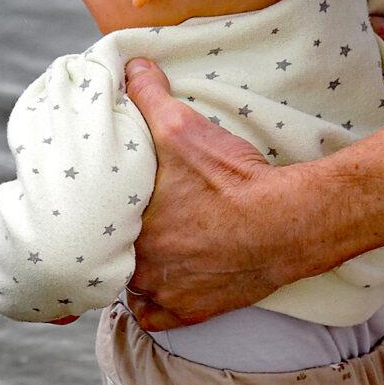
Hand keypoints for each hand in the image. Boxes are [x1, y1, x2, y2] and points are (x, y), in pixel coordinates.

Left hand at [123, 59, 298, 328]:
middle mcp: (139, 269)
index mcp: (127, 228)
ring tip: (151, 248)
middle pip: (114, 255)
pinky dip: (158, 303)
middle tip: (135, 220)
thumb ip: (149, 96)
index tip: (112, 201)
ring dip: (138, 271)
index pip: (95, 224)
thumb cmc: (232, 179)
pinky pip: (157, 317)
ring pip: (133, 288)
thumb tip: (131, 67)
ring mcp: (165, 297)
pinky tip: (166, 282)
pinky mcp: (191, 314)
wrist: (287, 224)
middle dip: (121, 239)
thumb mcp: (183, 126)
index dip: (100, 212)